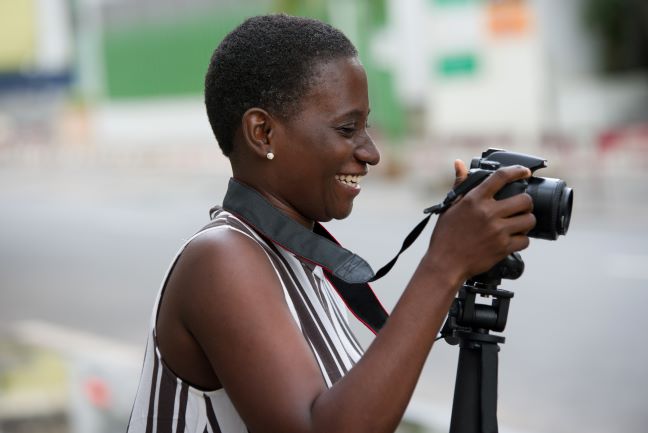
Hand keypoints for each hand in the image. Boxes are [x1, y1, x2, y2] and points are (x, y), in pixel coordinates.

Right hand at [426, 164, 535, 282]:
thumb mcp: (449, 207)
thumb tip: (459, 164)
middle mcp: (488, 213)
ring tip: (519, 223)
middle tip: (520, 206)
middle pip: (524, 199)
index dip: (517, 171)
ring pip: (529, 220)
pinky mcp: (503, 248)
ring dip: (526, 220)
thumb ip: (459, 185)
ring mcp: (497, 231)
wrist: (445, 264)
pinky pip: (525, 240)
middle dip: (526, 201)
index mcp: (474, 200)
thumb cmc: (445, 236)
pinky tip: (513, 239)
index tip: (525, 172)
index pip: (501, 177)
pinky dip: (521, 240)